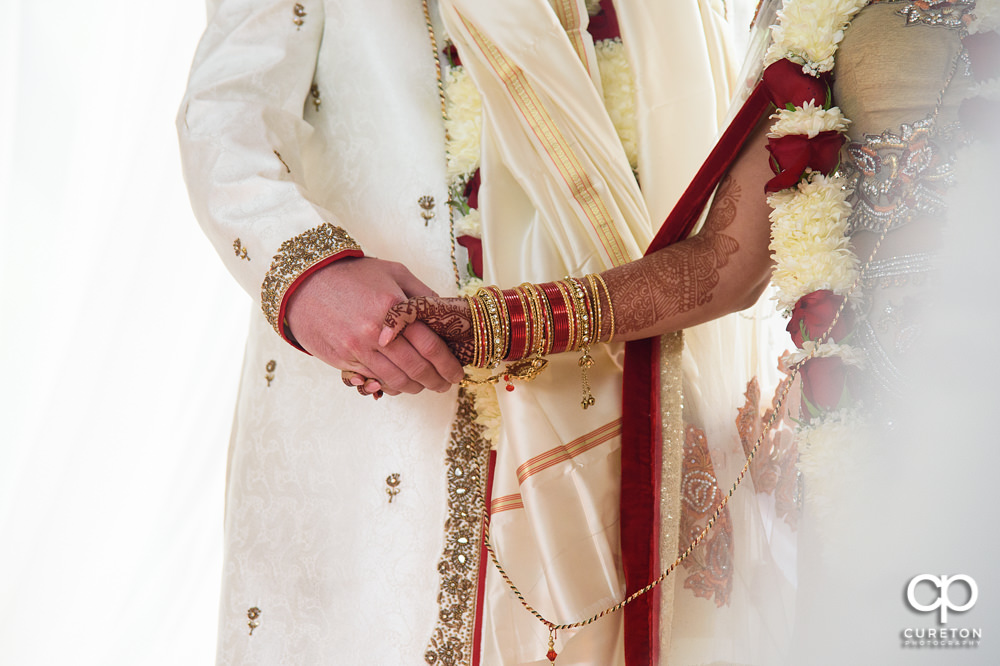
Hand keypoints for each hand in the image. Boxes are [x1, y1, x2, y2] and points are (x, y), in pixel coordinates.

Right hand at [285, 257, 464, 393]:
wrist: (305, 283)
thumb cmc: (353, 275)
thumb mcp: (393, 272)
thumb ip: (422, 293)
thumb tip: (447, 312)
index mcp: (393, 309)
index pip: (431, 346)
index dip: (448, 363)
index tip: (458, 371)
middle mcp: (376, 333)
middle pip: (416, 368)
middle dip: (437, 381)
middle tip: (447, 384)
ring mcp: (357, 349)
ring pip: (395, 380)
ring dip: (416, 387)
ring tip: (426, 385)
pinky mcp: (343, 360)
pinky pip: (374, 381)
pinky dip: (391, 385)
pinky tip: (401, 382)